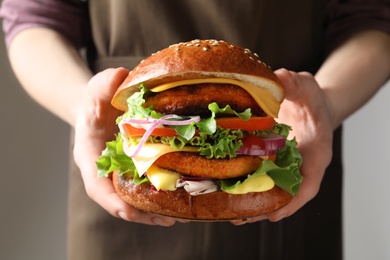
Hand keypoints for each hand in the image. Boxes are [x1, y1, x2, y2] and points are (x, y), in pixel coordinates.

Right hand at [73, 68, 175, 225]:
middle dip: (142, 213)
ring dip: (155, 211)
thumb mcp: (96, 88)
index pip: (96, 185)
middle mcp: (106, 170)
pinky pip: (147, 186)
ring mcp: (122, 172)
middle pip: (120, 199)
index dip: (112, 200)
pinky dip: (161, 196)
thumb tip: (120, 76)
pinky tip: (182, 199)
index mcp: (90, 156)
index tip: (128, 211)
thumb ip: (103, 84)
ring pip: (135, 199)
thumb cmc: (96, 100)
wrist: (101, 106)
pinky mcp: (136, 169)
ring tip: (180, 217)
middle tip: (167, 219)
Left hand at [233, 68, 333, 223]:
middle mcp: (300, 164)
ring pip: (272, 190)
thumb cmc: (310, 97)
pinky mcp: (272, 162)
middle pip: (286, 194)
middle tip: (241, 218)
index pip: (309, 182)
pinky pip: (262, 178)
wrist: (309, 103)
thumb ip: (294, 84)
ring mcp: (286, 165)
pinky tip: (227, 192)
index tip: (275, 214)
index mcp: (315, 152)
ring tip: (229, 214)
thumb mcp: (305, 85)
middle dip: (265, 208)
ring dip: (253, 204)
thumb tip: (278, 78)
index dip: (293, 201)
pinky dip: (248, 187)